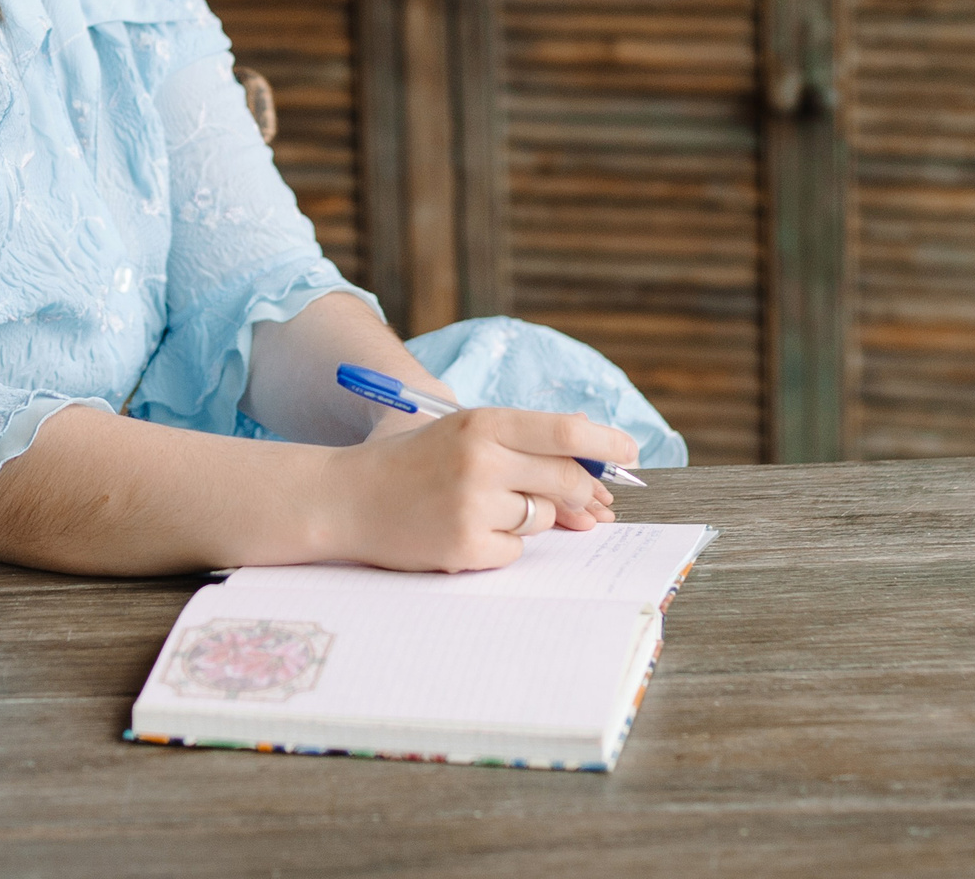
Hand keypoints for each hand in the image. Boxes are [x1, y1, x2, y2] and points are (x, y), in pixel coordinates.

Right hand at [322, 407, 635, 571]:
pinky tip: (465, 531)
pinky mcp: (463, 548)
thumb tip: (593, 478)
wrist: (344, 499)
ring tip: (483, 507)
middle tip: (590, 504)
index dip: (607, 444)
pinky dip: (501, 545)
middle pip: (567, 480)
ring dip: (531, 517)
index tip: (630, 455)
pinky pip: (515, 552)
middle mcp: (480, 460)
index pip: (565, 431)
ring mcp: (472, 507)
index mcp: (482, 422)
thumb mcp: (462, 434)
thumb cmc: (411, 463)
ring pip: (543, 518)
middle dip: (584, 493)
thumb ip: (523, 445)